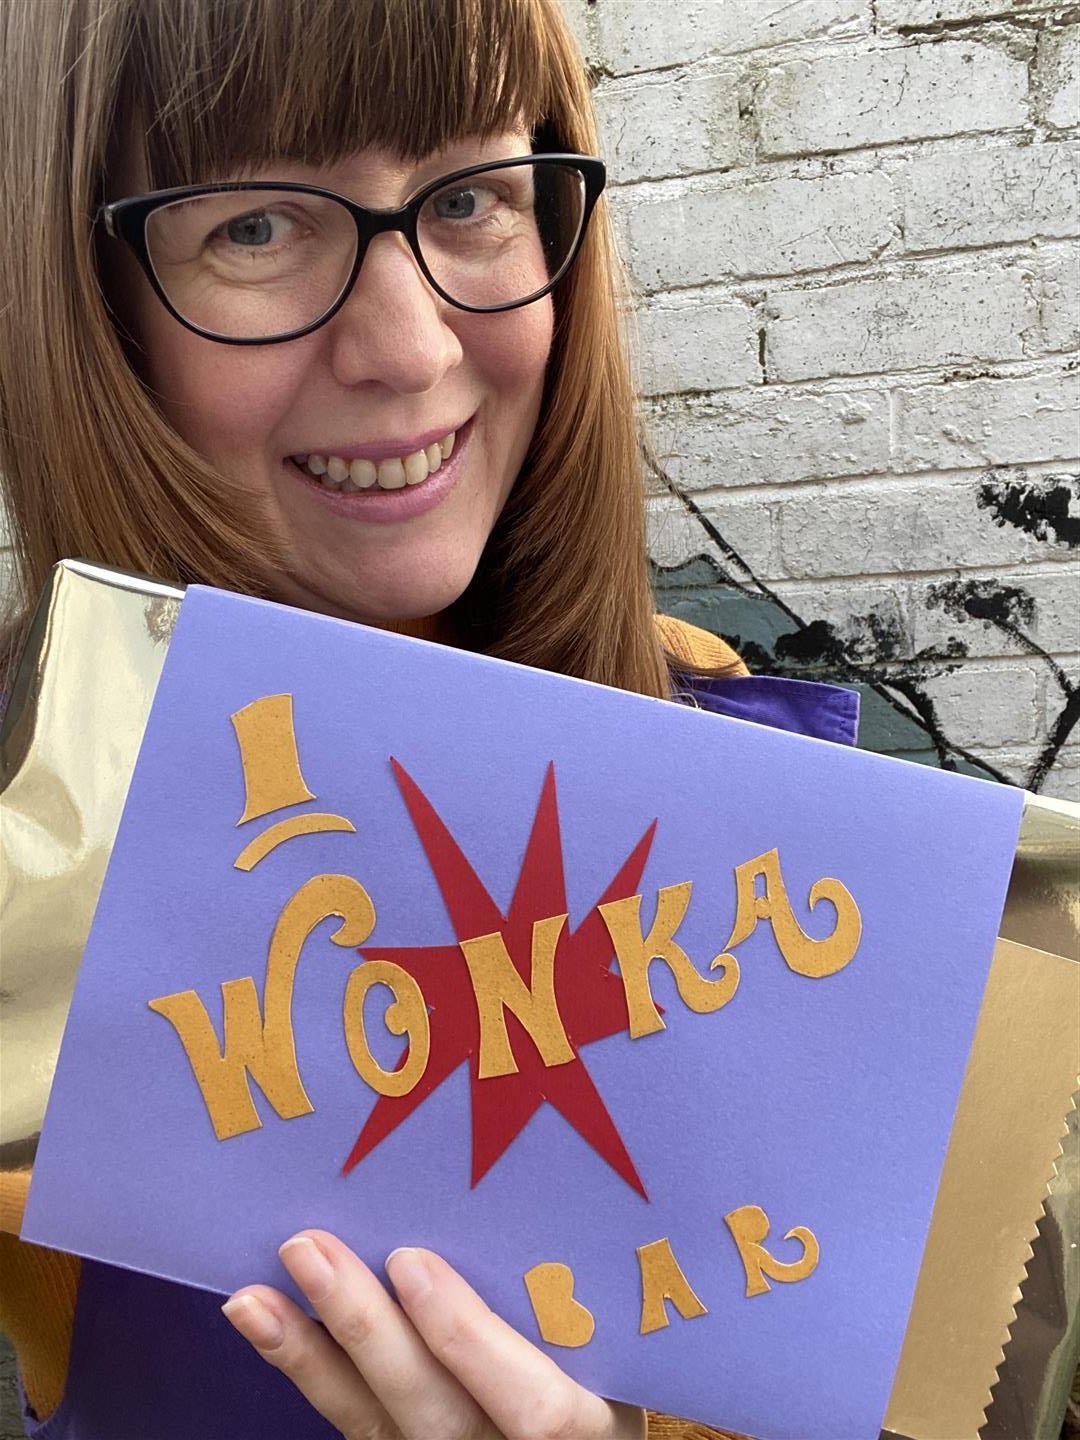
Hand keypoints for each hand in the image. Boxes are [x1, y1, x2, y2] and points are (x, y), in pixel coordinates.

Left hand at [222, 1230, 645, 1439]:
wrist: (579, 1425)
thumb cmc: (620, 1351)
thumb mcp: (627, 1332)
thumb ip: (586, 1287)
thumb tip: (538, 1182)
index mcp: (590, 1426)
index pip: (535, 1406)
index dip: (469, 1341)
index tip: (412, 1264)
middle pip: (434, 1411)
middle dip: (365, 1329)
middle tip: (312, 1248)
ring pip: (376, 1422)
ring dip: (309, 1353)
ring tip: (254, 1295)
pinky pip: (352, 1419)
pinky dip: (303, 1367)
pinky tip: (263, 1318)